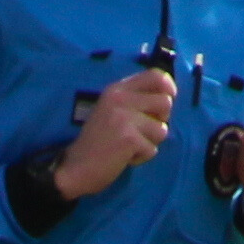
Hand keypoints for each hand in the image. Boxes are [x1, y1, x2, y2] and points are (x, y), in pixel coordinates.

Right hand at [54, 67, 174, 202]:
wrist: (75, 167)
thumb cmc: (97, 141)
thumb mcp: (112, 110)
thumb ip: (134, 99)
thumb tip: (168, 95)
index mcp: (116, 89)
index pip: (155, 75)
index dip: (168, 87)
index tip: (167, 100)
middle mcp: (120, 99)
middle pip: (165, 102)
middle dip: (160, 121)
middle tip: (140, 131)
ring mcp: (124, 118)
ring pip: (162, 129)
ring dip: (149, 142)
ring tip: (128, 146)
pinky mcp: (129, 139)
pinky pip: (153, 149)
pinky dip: (141, 157)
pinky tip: (124, 157)